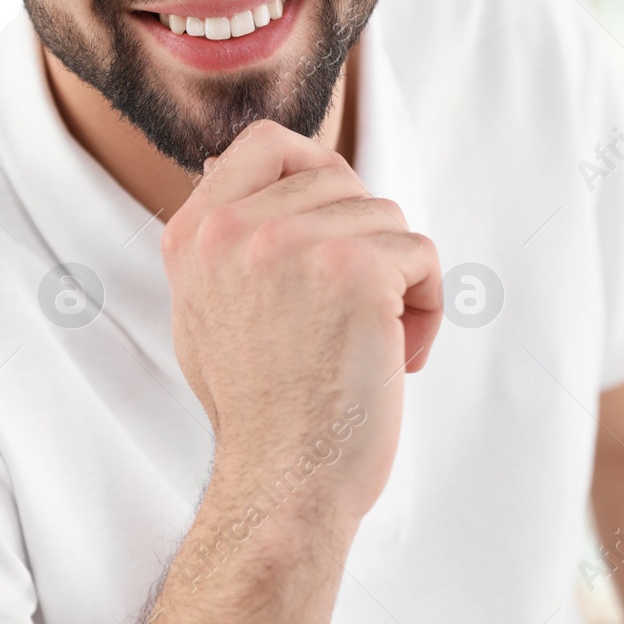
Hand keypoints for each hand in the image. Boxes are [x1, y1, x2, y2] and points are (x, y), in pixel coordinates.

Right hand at [160, 118, 441, 526]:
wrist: (283, 481)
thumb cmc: (259, 409)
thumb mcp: (204, 308)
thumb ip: (218, 240)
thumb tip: (223, 162)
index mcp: (196, 234)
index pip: (265, 143)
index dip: (315, 171)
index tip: (333, 228)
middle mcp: (235, 228)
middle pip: (342, 181)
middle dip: (366, 241)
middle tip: (356, 312)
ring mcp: (293, 243)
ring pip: (388, 218)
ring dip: (400, 280)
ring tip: (374, 343)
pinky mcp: (355, 269)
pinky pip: (422, 254)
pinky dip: (427, 307)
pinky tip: (399, 355)